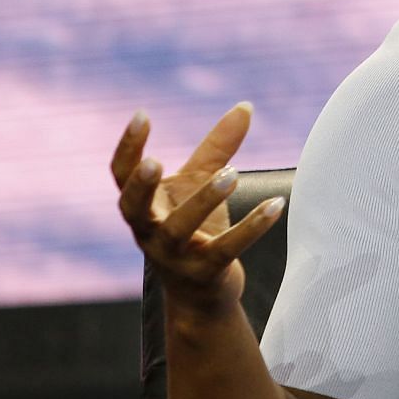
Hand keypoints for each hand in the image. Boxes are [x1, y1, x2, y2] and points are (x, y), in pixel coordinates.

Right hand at [111, 102, 283, 311]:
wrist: (200, 293)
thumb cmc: (194, 229)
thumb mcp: (199, 185)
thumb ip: (217, 148)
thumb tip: (246, 106)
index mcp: (142, 207)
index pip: (121, 176)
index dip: (127, 147)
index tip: (142, 114)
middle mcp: (149, 232)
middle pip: (134, 208)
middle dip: (141, 186)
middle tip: (155, 161)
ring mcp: (174, 256)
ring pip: (181, 229)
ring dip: (205, 199)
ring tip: (232, 173)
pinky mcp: (205, 272)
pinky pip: (228, 248)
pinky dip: (252, 227)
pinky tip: (277, 204)